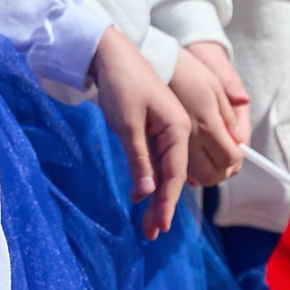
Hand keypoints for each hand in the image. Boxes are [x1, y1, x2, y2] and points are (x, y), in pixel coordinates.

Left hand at [89, 25, 189, 238]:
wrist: (111, 55)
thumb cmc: (121, 85)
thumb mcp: (127, 125)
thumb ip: (138, 159)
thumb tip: (147, 192)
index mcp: (178, 128)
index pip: (175, 173)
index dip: (169, 201)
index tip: (162, 226)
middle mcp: (179, 131)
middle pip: (174, 176)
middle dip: (163, 205)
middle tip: (152, 233)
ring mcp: (167, 130)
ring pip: (166, 170)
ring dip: (156, 196)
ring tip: (147, 223)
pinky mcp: (154, 129)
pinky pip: (156, 160)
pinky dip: (149, 178)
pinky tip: (140, 196)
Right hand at [168, 38, 249, 184]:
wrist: (158, 64)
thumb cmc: (190, 72)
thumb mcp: (217, 86)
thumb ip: (230, 115)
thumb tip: (239, 139)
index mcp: (207, 124)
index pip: (230, 158)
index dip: (238, 158)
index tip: (239, 151)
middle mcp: (191, 140)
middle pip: (214, 175)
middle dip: (225, 171)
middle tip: (228, 158)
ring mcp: (175, 144)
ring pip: (197, 177)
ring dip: (210, 173)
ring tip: (214, 157)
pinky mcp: (161, 146)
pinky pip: (182, 169)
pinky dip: (193, 169)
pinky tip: (196, 155)